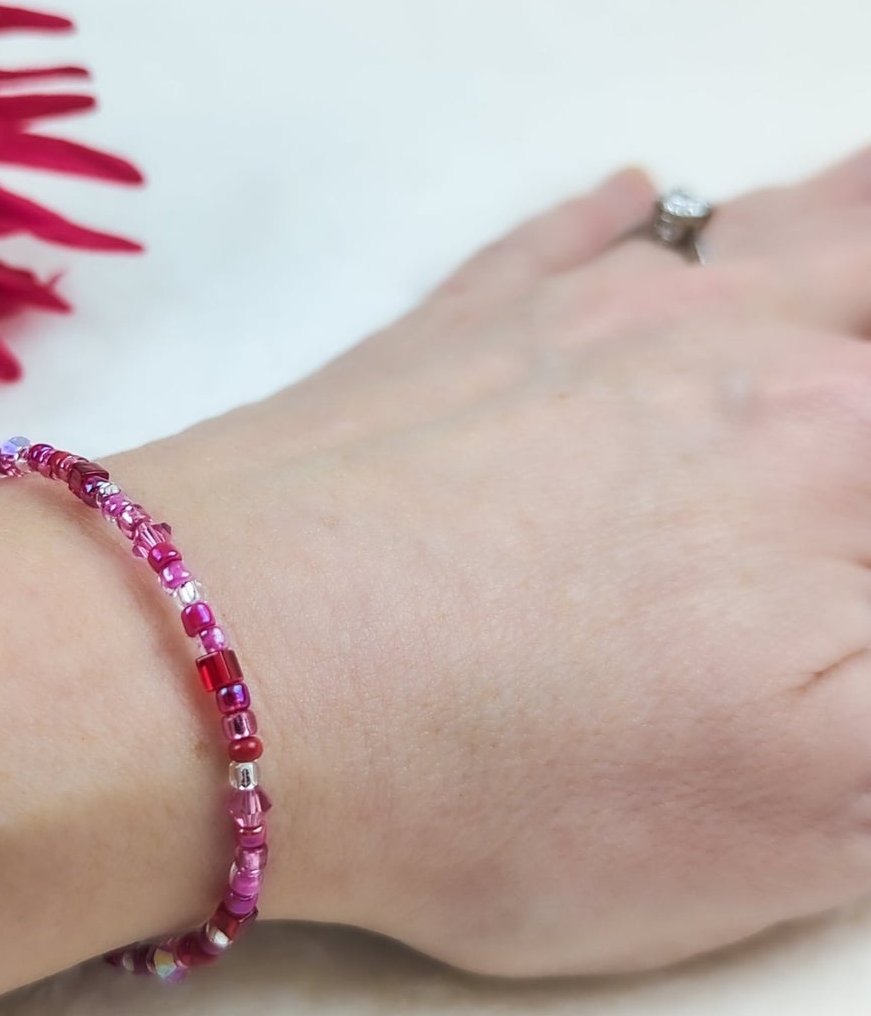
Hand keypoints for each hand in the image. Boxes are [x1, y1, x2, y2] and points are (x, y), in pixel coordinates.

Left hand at [113, 157, 870, 976]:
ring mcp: (581, 327)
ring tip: (835, 278)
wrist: (211, 685)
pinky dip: (627, 222)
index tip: (815, 598)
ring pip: (772, 235)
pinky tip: (642, 203)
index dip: (847, 543)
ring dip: (837, 241)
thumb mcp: (813, 812)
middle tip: (823, 433)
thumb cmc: (504, 780)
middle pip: (867, 294)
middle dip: (864, 343)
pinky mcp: (450, 333)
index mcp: (845, 465)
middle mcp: (737, 354)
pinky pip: (575, 237)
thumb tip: (863, 626)